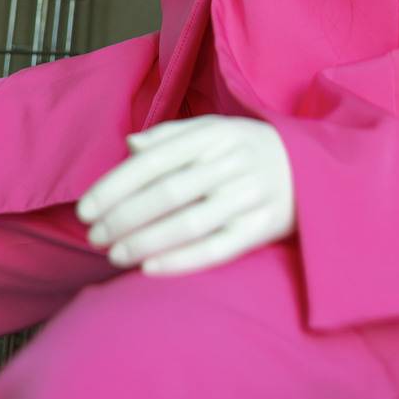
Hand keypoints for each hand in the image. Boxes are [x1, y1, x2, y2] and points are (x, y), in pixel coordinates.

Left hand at [76, 114, 295, 276]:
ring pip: (186, 224)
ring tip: (114, 255)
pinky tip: (150, 269)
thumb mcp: (215, 129)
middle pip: (165, 194)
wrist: (313, 169)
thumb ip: (171, 136)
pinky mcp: (261, 228)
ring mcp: (246, 197)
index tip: (85, 209)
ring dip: (144, 242)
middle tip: (94, 237)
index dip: (114, 186)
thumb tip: (129, 145)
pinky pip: (216, 249)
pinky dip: (181, 261)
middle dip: (122, 218)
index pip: (152, 161)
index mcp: (212, 135)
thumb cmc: (249, 148)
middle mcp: (228, 164)